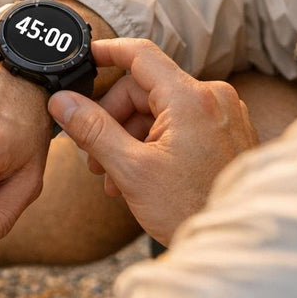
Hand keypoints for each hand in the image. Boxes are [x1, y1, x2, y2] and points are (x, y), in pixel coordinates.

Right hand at [48, 38, 257, 245]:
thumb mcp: (131, 169)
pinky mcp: (227, 133)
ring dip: (130, 137)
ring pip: (160, 110)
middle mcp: (213, 98)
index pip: (140, 55)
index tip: (83, 57)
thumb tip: (62, 101)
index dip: (107, 52)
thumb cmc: (189, 209)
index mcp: (191, 98)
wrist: (234, 245)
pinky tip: (138, 176)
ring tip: (112, 178)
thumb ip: (93, 130)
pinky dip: (154, 143)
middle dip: (113, 119)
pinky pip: (181, 124)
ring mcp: (224, 115)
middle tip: (91, 156)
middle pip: (145, 89)